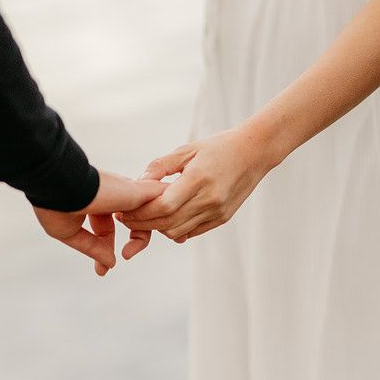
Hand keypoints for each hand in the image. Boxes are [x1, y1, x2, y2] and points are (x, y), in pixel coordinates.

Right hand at [34, 170, 166, 275]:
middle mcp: (111, 197)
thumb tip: (109, 264)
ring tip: (179, 239)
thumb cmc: (56, 205)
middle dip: (137, 242)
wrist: (60, 185)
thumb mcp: (71, 233)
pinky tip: (179, 227)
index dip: (105, 250)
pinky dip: (171, 213)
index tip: (103, 271)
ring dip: (163, 226)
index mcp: (93, 204)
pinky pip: (163, 201)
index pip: (106, 229)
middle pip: (134, 222)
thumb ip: (92, 248)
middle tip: (128, 257)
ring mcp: (126, 193)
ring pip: (152, 210)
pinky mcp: (139, 191)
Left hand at [118, 125, 279, 253]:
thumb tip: (137, 183)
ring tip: (144, 218)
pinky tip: (165, 220)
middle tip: (126, 218)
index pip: (163, 206)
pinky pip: (192, 232)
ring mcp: (217, 211)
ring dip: (157, 228)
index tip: (124, 210)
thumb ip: (161, 166)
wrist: (254, 153)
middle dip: (142, 224)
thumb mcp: (188, 149)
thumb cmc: (218, 147)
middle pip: (167, 222)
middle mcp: (209, 199)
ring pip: (177, 232)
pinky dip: (175, 230)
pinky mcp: (222, 218)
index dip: (140, 213)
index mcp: (199, 179)